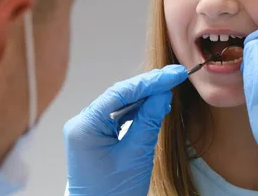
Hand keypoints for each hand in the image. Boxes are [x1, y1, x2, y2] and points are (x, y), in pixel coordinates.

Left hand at [63, 65, 187, 195]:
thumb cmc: (113, 193)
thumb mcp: (136, 156)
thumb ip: (149, 121)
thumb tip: (162, 93)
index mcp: (85, 126)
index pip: (120, 93)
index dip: (150, 81)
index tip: (174, 74)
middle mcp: (82, 123)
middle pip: (119, 95)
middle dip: (148, 86)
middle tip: (176, 76)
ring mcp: (87, 129)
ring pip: (119, 104)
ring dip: (144, 97)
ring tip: (170, 88)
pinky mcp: (94, 136)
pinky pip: (117, 116)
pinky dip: (137, 111)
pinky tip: (155, 105)